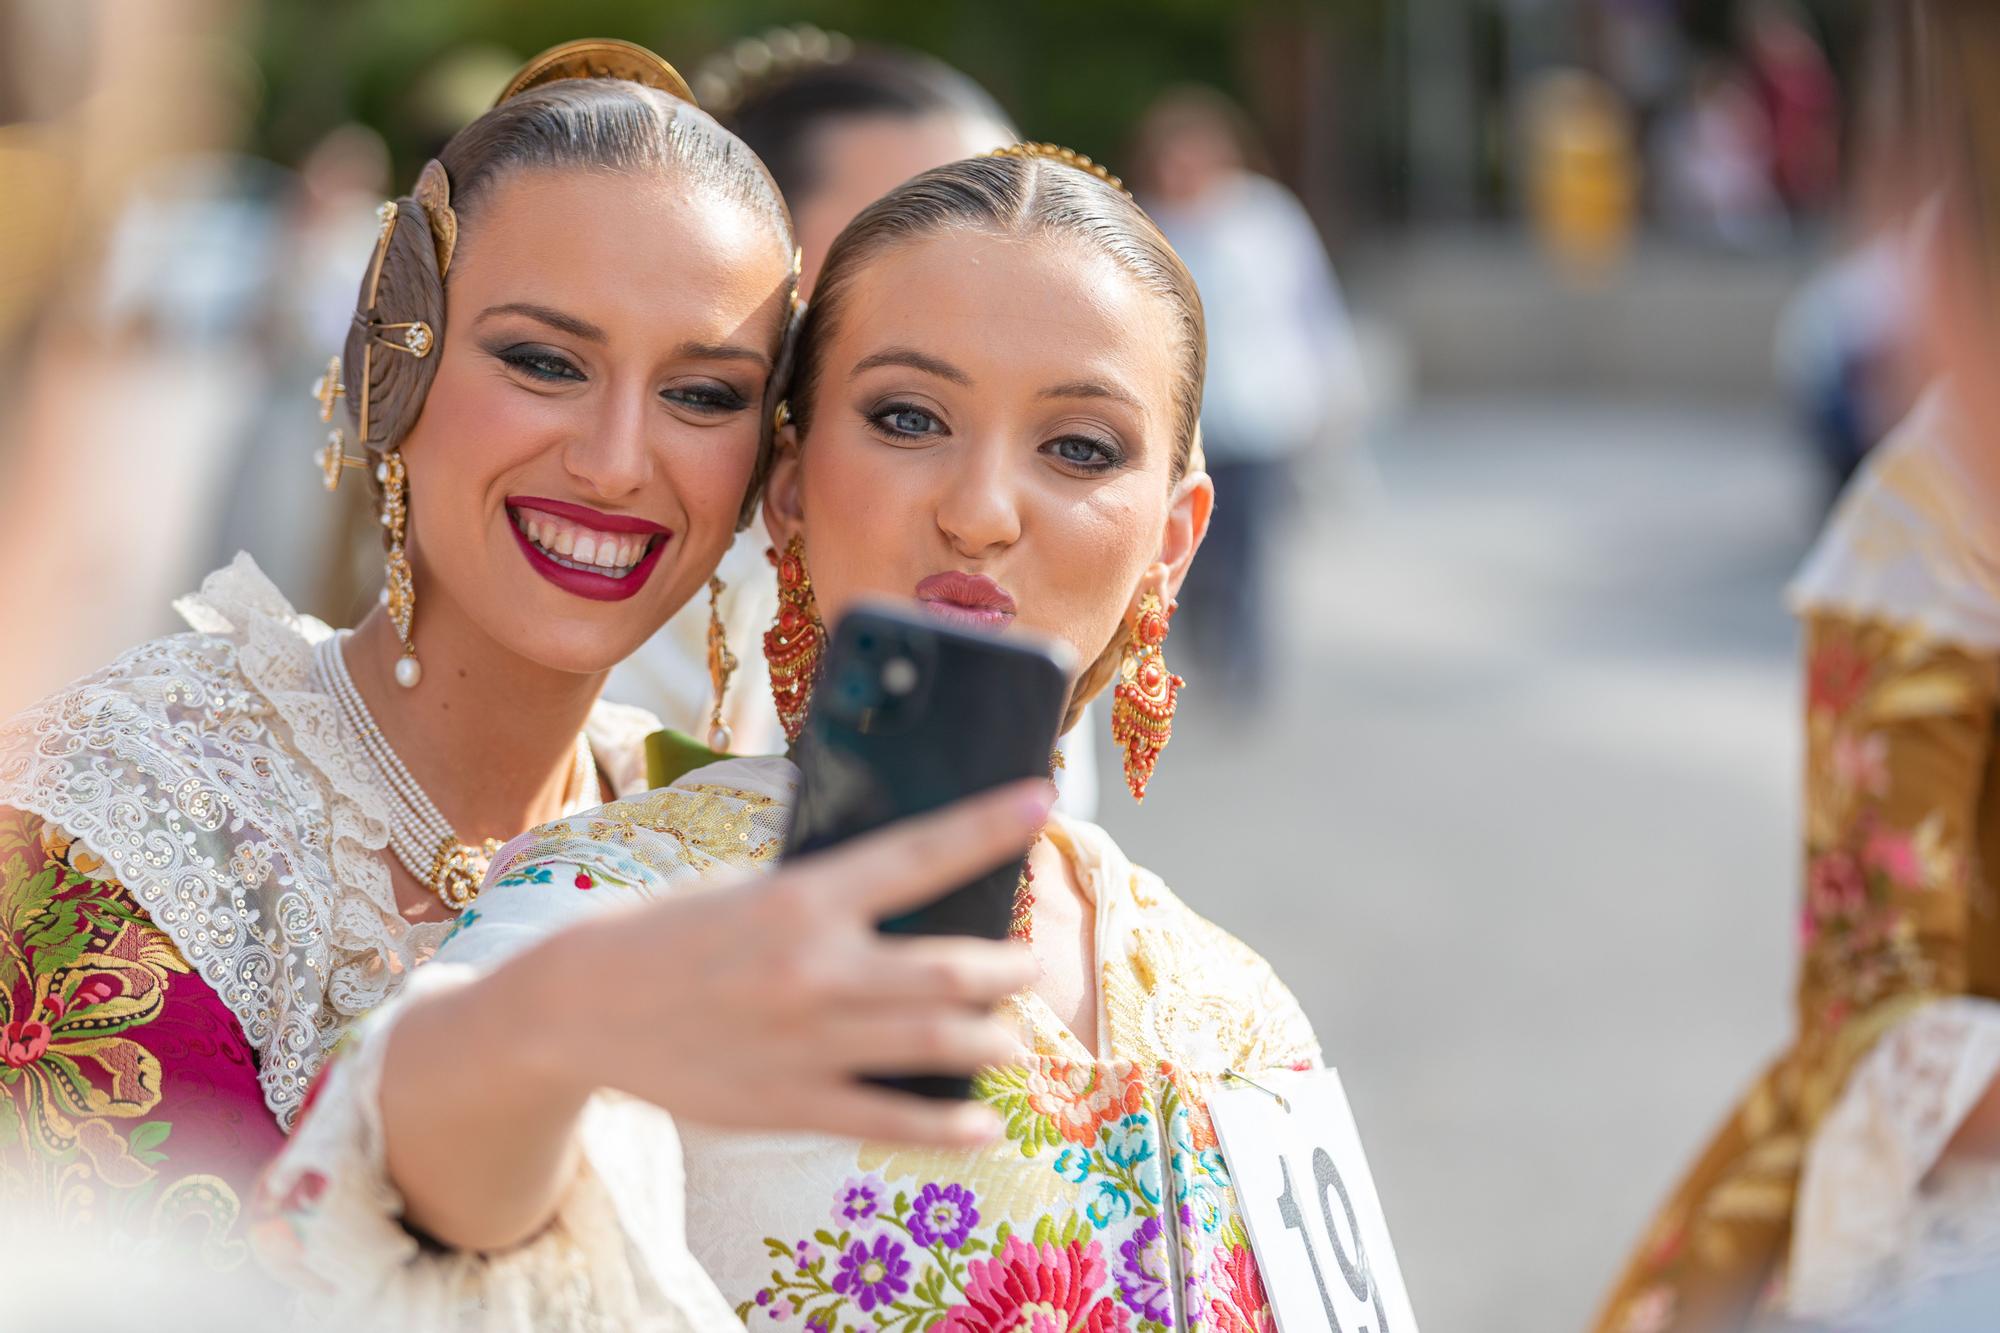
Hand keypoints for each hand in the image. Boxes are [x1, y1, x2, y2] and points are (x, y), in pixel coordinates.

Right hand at [540, 779, 1050, 1147]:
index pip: (918, 853)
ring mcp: (806, 1043)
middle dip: (1007, 966)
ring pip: (937, 1044)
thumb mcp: (748, 890)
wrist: (581, 1007)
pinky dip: (949, 1125)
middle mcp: (813, 969)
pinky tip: (982, 1124)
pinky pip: (890, 1120)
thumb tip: (914, 894)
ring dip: (994, 1041)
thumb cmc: (672, 934)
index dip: (987, 826)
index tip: (1041, 800)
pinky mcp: (789, 1104)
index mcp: (801, 898)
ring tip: (1011, 1037)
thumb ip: (826, 897)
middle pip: (950, 970)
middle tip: (1026, 962)